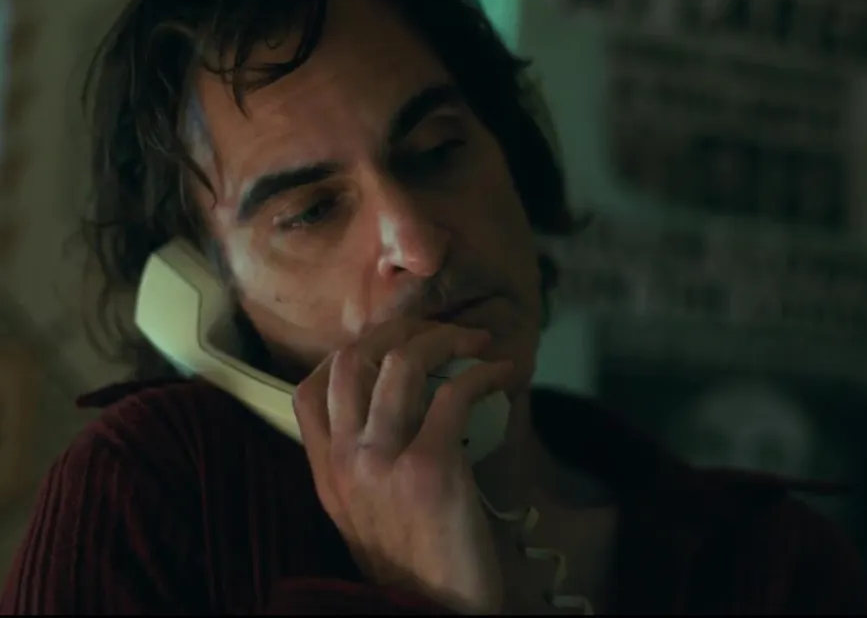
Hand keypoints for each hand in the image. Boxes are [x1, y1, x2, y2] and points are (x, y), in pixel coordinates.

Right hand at [292, 318, 517, 613]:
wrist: (435, 612)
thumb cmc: (414, 564)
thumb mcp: (363, 513)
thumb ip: (361, 463)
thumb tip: (394, 404)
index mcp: (325, 473)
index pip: (310, 387)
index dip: (353, 349)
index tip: (395, 342)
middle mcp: (344, 461)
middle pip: (353, 358)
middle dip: (402, 329)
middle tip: (442, 334)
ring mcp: (381, 462)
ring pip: (402, 361)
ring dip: (447, 338)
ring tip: (477, 343)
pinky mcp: (429, 469)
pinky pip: (455, 394)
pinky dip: (484, 372)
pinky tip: (503, 372)